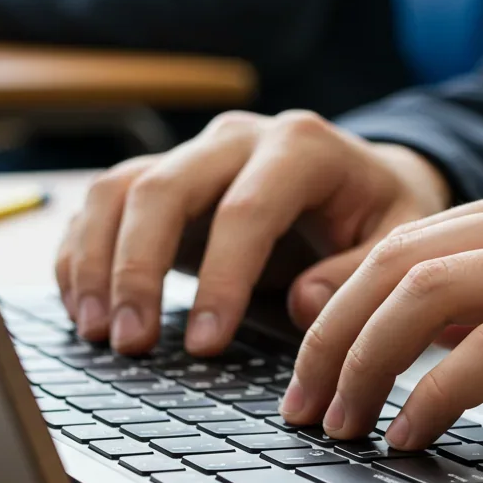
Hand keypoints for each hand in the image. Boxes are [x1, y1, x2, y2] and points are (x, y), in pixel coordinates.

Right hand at [55, 111, 451, 353]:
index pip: (245, 210)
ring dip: (98, 263)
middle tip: (131, 343)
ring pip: (119, 191)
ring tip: (99, 334)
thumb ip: (358, 273)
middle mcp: (236, 138)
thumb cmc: (381, 214)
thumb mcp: (398, 241)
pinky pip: (104, 206)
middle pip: (162, 188)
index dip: (220, 280)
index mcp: (301, 147)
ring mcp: (193, 153)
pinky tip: (85, 311)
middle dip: (137, 270)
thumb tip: (303, 306)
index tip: (204, 345)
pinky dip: (84, 256)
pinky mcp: (163, 179)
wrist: (366, 181)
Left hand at [283, 174, 482, 446]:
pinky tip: (414, 432)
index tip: (301, 348)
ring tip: (340, 423)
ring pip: (432, 294)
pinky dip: (437, 393)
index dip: (340, 293)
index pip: (410, 237)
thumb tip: (427, 335)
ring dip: (366, 363)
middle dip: (330, 333)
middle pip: (400, 260)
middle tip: (301, 401)